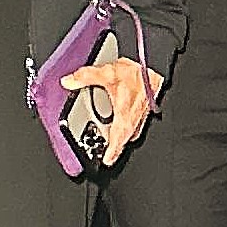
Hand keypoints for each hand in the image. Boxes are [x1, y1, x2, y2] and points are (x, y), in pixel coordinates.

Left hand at [62, 52, 160, 167]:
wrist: (158, 65)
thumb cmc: (139, 73)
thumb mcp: (107, 73)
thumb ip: (85, 77)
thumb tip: (69, 81)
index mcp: (124, 118)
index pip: (116, 143)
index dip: (111, 153)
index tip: (106, 161)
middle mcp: (135, 120)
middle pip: (123, 139)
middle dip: (115, 145)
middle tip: (107, 151)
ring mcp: (142, 115)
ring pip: (131, 131)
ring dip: (122, 135)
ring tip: (113, 136)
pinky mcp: (147, 108)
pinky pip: (136, 122)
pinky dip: (129, 123)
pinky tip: (124, 116)